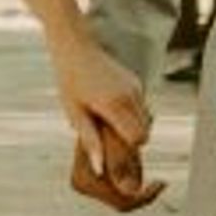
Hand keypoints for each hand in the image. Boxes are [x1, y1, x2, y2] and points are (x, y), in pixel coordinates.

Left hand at [50, 39, 157, 208]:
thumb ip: (90, 141)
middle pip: (146, 132)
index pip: (138, 139)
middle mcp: (130, 95)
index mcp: (114, 104)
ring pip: (146, 120)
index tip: (112, 150)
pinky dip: (131, 115)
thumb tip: (99, 170)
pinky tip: (109, 108)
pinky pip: (141, 107)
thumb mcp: (74, 113)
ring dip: (131, 127)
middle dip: (131, 141)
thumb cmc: (69, 81)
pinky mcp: (135, 82)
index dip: (128, 150)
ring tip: (107, 122)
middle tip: (109, 139)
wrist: (74, 46)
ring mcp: (136, 87)